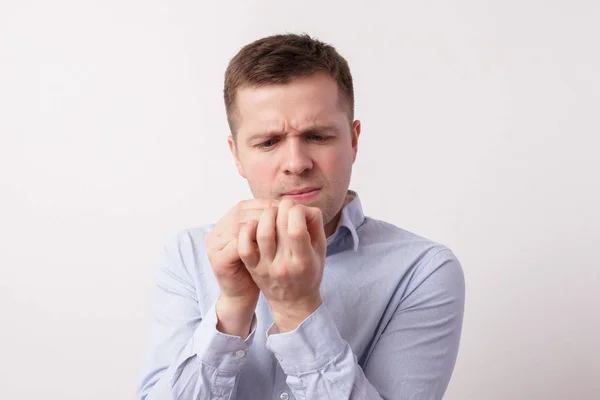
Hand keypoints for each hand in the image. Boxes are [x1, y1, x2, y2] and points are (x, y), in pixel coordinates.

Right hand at [205, 199, 277, 335]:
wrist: (242, 295)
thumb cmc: (255, 266)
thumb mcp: (259, 242)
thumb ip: (264, 224)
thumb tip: (285, 206)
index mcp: (223, 224)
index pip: (243, 206)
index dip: (263, 205)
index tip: (282, 207)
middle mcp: (215, 233)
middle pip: (240, 213)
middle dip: (264, 213)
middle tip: (283, 215)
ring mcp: (214, 247)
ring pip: (239, 227)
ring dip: (261, 225)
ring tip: (280, 227)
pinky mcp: (218, 260)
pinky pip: (237, 245)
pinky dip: (254, 242)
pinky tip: (271, 243)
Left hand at [238, 199, 326, 332]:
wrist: (293, 302)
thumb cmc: (309, 272)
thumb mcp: (320, 250)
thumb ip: (315, 225)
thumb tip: (302, 206)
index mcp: (303, 261)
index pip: (296, 229)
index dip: (296, 210)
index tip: (297, 209)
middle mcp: (284, 265)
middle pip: (279, 226)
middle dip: (282, 208)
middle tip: (284, 206)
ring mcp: (266, 267)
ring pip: (261, 233)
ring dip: (266, 215)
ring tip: (271, 212)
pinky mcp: (253, 268)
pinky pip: (244, 246)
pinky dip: (247, 230)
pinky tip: (255, 224)